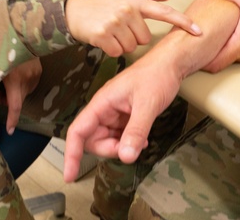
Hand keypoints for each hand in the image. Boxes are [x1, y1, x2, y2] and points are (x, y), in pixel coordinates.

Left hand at [0, 57, 42, 133]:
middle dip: (7, 99)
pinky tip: (16, 73)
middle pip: (19, 99)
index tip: (10, 131)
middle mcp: (28, 78)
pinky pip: (30, 83)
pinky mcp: (39, 68)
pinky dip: (22, 83)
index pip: (15, 105)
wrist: (19, 31)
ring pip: (24, 92)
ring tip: (7, 78)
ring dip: (15, 91)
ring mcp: (36, 73)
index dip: (12, 119)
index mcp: (15, 79)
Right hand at [63, 61, 180, 181]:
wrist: (170, 63)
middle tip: (130, 148)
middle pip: (92, 140)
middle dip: (109, 149)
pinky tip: (142, 139)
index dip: (71, 154)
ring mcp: (114, 113)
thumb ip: (136, 131)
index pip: (78, 131)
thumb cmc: (156, 75)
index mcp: (102, 102)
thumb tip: (125, 156)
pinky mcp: (125, 117)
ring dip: (121, 147)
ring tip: (141, 141)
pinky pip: (119, 137)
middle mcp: (104, 109)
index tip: (69, 176)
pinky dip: (128, 142)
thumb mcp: (147, 104)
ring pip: (107, 140)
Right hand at [65, 0, 200, 56]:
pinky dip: (111, 49)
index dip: (183, 22)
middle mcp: (127, 10)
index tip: (198, 30)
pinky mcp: (104, 34)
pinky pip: (118, 51)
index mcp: (135, 1)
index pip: (165, 12)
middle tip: (120, 28)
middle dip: (134, 37)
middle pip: (145, 38)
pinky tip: (104, 39)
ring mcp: (115, 22)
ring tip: (111, 32)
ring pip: (132, 46)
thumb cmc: (99, 5)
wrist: (72, 13)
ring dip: (122, 44)